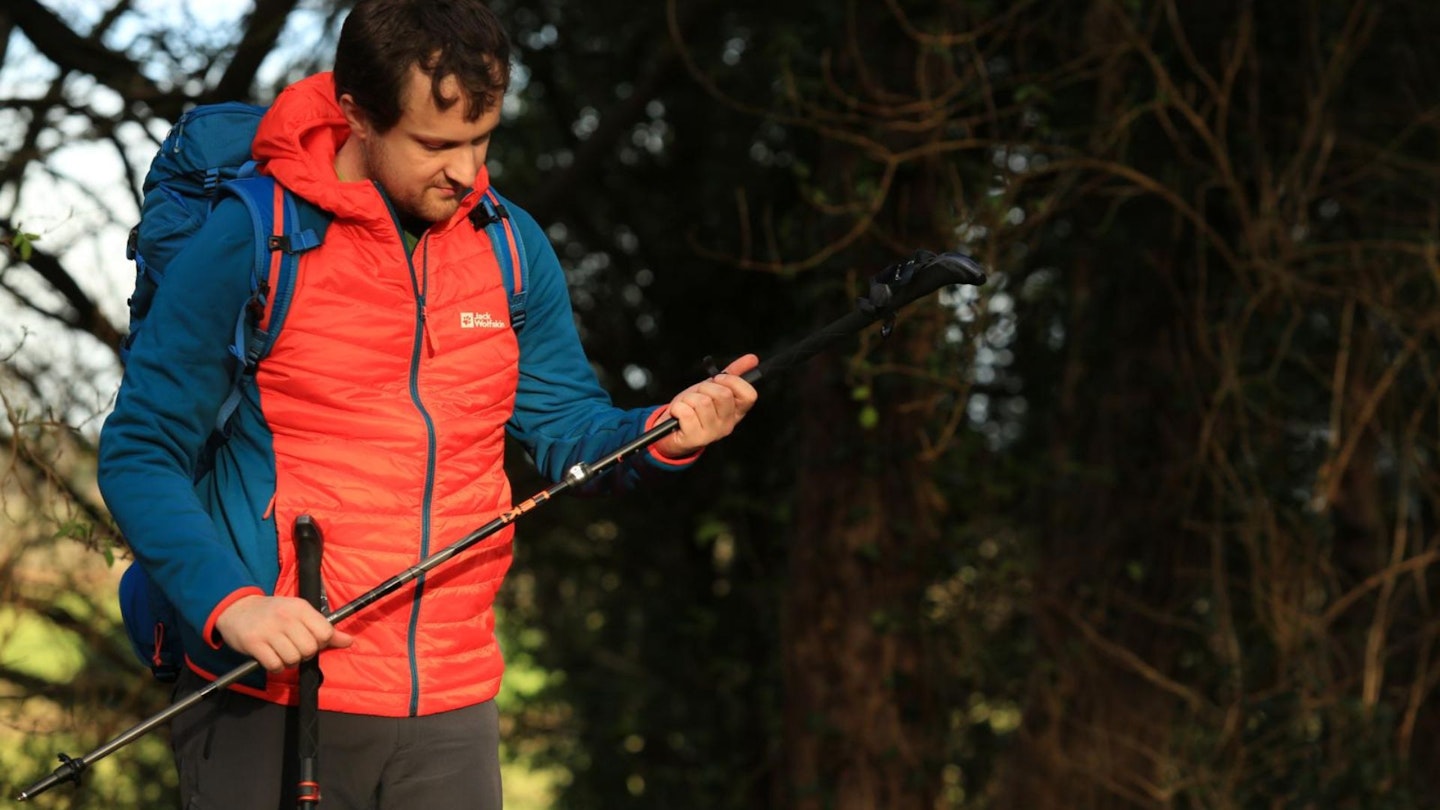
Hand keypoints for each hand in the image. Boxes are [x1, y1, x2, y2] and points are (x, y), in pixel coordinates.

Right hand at [214, 594, 353, 672]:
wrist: (237, 609)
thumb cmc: (273, 613)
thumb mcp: (300, 614)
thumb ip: (324, 628)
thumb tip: (349, 641)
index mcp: (300, 608)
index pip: (325, 633)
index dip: (320, 642)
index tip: (310, 640)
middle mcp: (286, 618)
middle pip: (309, 649)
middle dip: (304, 654)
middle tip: (293, 648)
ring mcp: (269, 630)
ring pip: (293, 659)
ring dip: (289, 662)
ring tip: (281, 652)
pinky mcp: (254, 643)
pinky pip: (275, 665)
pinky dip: (275, 667)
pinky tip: (271, 658)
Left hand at [655, 354, 758, 458]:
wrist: (672, 430)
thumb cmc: (695, 408)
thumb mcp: (713, 388)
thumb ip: (733, 373)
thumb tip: (752, 358)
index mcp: (736, 412)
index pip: (749, 395)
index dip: (733, 381)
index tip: (718, 379)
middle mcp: (727, 424)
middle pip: (723, 395)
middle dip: (704, 388)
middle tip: (698, 394)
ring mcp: (712, 433)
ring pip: (702, 402)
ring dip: (688, 399)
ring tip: (687, 406)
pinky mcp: (695, 439)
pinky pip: (686, 412)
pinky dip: (678, 408)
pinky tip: (679, 414)